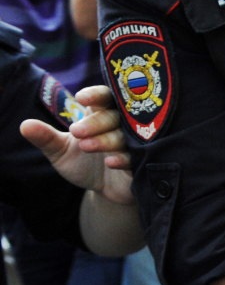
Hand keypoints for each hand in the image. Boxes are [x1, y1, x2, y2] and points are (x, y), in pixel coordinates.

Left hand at [19, 86, 133, 202]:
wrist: (102, 189)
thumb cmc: (82, 164)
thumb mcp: (60, 151)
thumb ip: (46, 138)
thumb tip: (24, 126)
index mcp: (101, 115)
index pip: (104, 97)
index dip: (96, 94)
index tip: (81, 98)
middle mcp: (120, 126)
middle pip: (115, 115)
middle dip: (97, 121)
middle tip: (77, 131)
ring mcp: (133, 143)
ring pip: (125, 135)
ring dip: (106, 139)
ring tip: (86, 146)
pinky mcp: (141, 162)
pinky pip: (136, 157)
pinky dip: (123, 158)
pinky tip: (110, 162)